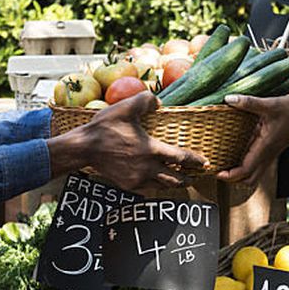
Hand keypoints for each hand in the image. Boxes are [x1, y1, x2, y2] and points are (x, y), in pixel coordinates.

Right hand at [49, 91, 208, 191]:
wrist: (84, 148)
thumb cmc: (105, 127)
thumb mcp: (126, 107)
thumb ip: (146, 100)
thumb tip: (159, 101)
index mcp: (151, 149)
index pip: (180, 157)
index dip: (195, 160)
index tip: (204, 162)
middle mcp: (147, 168)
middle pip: (175, 178)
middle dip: (188, 178)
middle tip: (196, 176)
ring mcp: (137, 179)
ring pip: (163, 186)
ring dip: (174, 184)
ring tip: (181, 181)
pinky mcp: (128, 185)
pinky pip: (149, 189)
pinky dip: (158, 187)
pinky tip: (159, 183)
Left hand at [217, 94, 288, 184]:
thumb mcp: (270, 104)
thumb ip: (249, 102)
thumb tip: (229, 99)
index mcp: (264, 147)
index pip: (246, 171)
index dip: (230, 175)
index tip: (218, 172)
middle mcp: (266, 155)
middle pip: (248, 179)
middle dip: (232, 178)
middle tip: (218, 169)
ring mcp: (268, 154)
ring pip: (252, 174)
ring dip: (238, 173)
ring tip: (224, 163)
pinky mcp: (270, 150)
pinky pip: (255, 164)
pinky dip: (244, 164)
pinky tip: (234, 152)